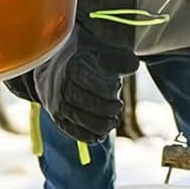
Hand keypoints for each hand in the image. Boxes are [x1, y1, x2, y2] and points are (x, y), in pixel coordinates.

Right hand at [9, 34, 134, 142]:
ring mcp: (55, 101)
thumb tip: (134, 65)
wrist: (62, 66)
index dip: (102, 86)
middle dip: (101, 107)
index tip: (117, 86)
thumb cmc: (90, 58)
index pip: (83, 75)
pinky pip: (68, 128)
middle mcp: (59, 82)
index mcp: (70, 63)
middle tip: (118, 108)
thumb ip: (119, 57)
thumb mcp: (104, 52)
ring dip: (95, 124)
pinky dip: (84, 135)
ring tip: (112, 123)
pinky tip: (100, 136)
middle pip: (77, 98)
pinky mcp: (57, 116)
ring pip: (72, 115)